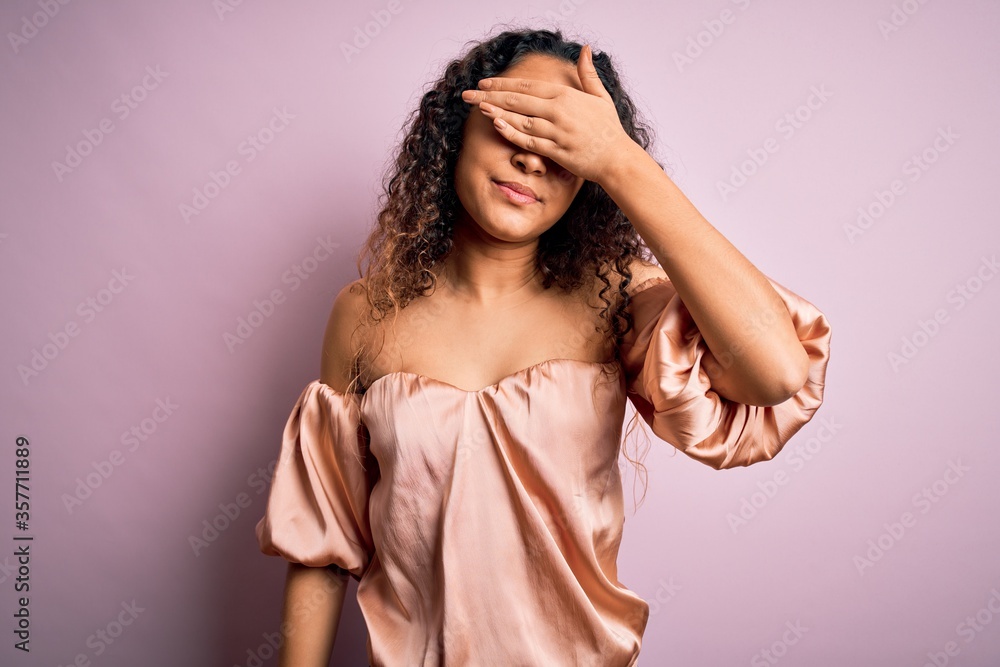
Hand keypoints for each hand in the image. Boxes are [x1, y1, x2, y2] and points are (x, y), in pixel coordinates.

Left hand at [460, 44, 635, 185]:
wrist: (617, 158)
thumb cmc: (608, 128)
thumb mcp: (600, 96)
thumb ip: (588, 73)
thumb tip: (585, 49)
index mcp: (566, 95)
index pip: (527, 86)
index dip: (503, 84)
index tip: (484, 83)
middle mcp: (558, 111)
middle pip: (517, 100)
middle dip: (490, 96)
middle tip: (468, 94)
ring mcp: (556, 131)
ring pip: (520, 120)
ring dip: (497, 112)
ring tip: (478, 107)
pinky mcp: (556, 151)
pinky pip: (529, 141)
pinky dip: (511, 133)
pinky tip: (496, 126)